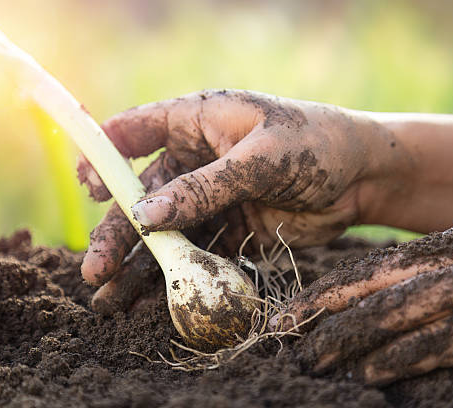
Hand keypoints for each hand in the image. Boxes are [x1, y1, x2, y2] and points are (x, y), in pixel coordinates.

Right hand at [77, 89, 398, 312]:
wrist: (363, 178)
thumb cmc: (315, 145)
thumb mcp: (261, 158)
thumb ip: (206, 186)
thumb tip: (146, 214)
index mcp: (198, 122)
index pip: (135, 131)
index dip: (105, 157)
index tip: (89, 188)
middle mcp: (197, 159)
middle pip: (144, 195)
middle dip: (119, 232)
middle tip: (96, 269)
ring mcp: (212, 197)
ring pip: (167, 231)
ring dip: (141, 262)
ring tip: (112, 296)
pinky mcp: (231, 228)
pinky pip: (197, 252)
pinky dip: (178, 274)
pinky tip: (155, 298)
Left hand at [281, 214, 452, 384]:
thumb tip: (411, 296)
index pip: (380, 263)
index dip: (334, 285)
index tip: (299, 305)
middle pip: (374, 281)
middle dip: (322, 306)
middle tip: (282, 328)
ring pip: (396, 312)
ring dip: (347, 338)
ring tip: (312, 358)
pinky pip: (439, 343)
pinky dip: (398, 359)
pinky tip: (368, 374)